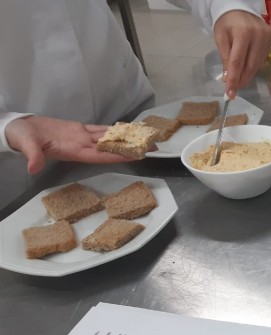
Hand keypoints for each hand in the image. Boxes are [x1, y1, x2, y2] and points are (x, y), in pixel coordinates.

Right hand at [5, 116, 137, 174]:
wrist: (16, 129)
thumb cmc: (20, 137)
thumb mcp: (25, 146)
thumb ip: (32, 156)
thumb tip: (33, 168)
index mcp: (73, 152)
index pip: (101, 155)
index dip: (119, 155)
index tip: (138, 156)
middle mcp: (82, 146)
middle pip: (111, 148)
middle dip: (132, 148)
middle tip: (153, 148)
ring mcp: (81, 138)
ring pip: (108, 138)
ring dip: (126, 138)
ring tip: (146, 138)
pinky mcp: (78, 130)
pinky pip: (100, 130)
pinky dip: (113, 129)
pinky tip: (125, 129)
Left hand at [214, 10, 270, 98]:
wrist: (240, 8)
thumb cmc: (227, 23)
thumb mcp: (220, 38)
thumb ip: (225, 57)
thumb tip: (228, 79)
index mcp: (243, 33)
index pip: (237, 62)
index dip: (234, 79)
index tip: (230, 93)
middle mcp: (258, 35)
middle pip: (250, 65)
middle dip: (242, 80)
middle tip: (235, 90)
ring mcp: (267, 38)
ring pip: (258, 64)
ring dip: (248, 74)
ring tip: (239, 81)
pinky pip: (262, 58)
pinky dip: (253, 66)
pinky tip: (246, 68)